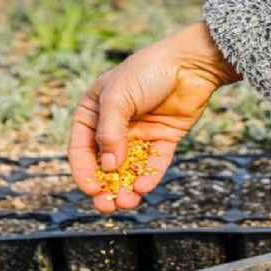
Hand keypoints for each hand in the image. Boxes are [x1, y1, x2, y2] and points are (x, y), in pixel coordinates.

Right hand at [68, 21, 240, 212]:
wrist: (189, 63)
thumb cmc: (146, 72)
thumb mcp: (118, 99)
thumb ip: (110, 133)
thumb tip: (109, 168)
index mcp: (93, 113)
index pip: (81, 149)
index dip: (83, 172)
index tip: (90, 189)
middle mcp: (114, 126)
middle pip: (105, 164)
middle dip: (105, 187)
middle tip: (106, 207)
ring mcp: (139, 134)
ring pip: (129, 168)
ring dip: (126, 187)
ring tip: (127, 202)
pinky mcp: (163, 139)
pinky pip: (153, 163)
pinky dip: (149, 176)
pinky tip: (143, 188)